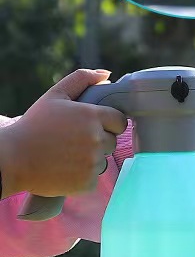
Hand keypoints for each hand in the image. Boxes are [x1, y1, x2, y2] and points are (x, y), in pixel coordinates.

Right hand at [0, 69, 127, 197]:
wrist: (12, 160)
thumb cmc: (33, 126)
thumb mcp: (55, 96)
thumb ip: (81, 80)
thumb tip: (106, 74)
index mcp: (93, 116)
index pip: (120, 121)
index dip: (107, 124)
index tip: (90, 126)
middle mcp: (97, 139)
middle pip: (112, 141)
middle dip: (98, 140)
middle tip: (73, 141)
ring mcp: (93, 162)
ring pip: (103, 160)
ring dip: (90, 159)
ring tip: (66, 155)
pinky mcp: (87, 182)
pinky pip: (94, 178)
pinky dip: (83, 176)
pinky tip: (65, 169)